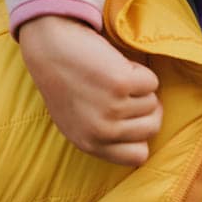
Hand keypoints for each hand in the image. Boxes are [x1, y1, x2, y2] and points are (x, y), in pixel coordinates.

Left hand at [17, 15, 161, 166]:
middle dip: (144, 107)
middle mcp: (101, 131)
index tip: (129, 116)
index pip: (139, 156)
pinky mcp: (121, 83)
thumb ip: (103, 137)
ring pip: (153, 102)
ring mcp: (112, 108)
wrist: (48, 46)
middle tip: (122, 91)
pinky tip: (114, 65)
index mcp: (90, 144)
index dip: (139, 133)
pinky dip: (138, 70)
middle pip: (152, 128)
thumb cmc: (64, 80)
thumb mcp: (75, 121)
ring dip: (138, 87)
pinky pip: (151, 82)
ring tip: (110, 76)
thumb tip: (141, 142)